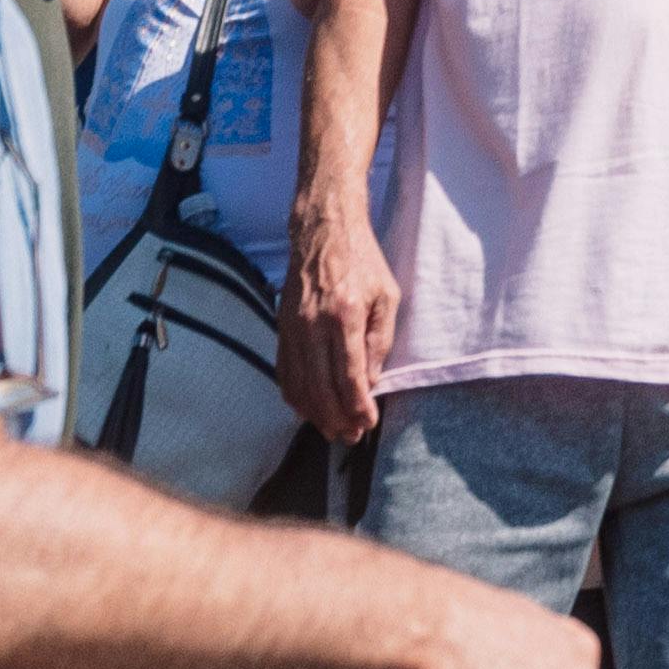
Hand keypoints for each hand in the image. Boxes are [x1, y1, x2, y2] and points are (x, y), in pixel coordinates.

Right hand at [303, 223, 403, 442]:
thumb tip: (371, 383)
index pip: (350, 376)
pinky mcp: (281, 327)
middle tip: (351, 437)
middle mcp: (313, 325)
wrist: (324, 231)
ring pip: (299, 385)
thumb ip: (380, 341)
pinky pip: (285, 372)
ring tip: (332, 429)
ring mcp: (292, 328)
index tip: (368, 424)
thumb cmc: (363, 262)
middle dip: (337, 419)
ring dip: (315, 414)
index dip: (359, 407)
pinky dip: (295, 396)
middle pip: (321, 388)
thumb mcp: (387, 296)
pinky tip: (308, 409)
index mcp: (344, 316)